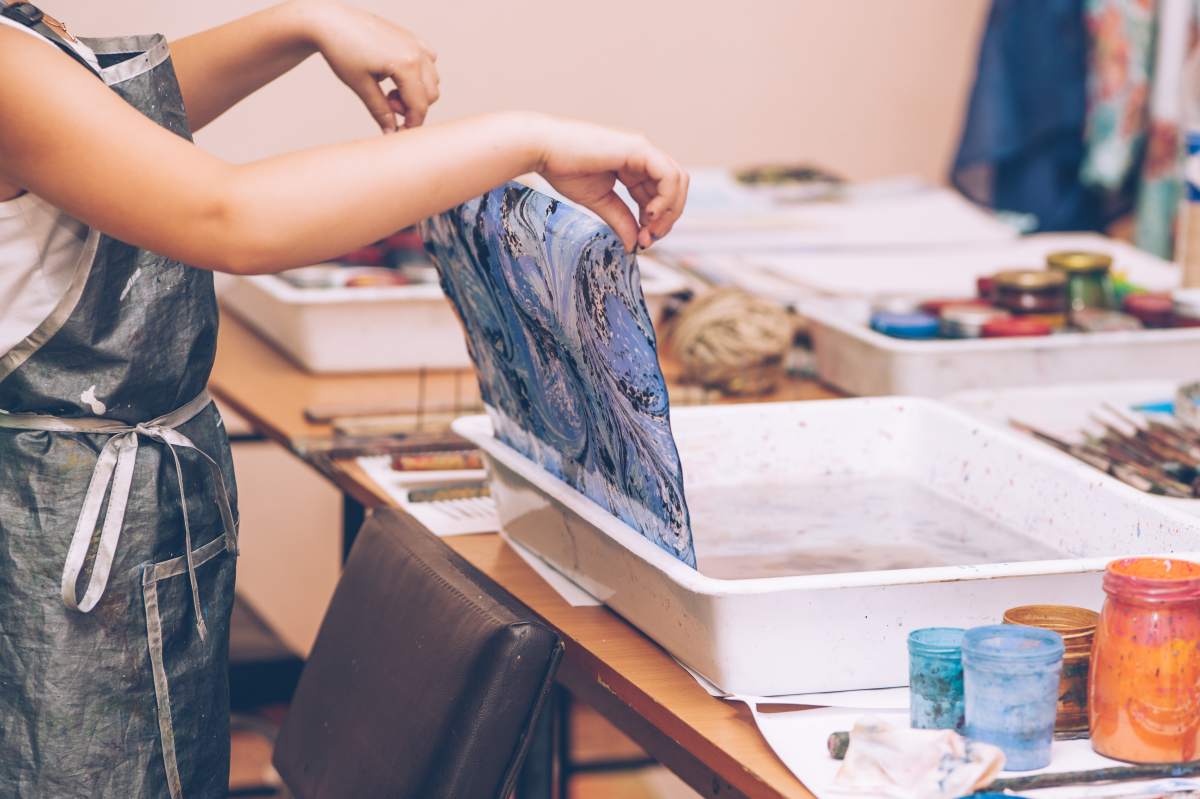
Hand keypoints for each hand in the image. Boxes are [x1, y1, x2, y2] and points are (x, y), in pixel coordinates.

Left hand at [306, 1, 439, 130]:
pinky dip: (419, 73)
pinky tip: (398, 74)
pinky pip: (429, 61)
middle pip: (431, 94)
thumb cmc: (341, 49)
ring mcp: (415, 42)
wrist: (329, 21)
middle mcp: (416, 52)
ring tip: (390, 89)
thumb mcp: (360, 85)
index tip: (399, 132)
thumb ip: (380, 110)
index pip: (420, 105)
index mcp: (406, 64)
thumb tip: (390, 131)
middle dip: (412, 107)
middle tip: (388, 104)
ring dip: (416, 91)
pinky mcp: (410, 37)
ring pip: (432, 79)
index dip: (411, 124)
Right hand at [534, 117, 687, 251]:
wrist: (544, 150)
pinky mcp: (639, 148)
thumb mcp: (599, 202)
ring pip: (678, 181)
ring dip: (669, 211)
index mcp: (634, 167)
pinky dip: (666, 198)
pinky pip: (668, 175)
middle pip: (675, 188)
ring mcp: (643, 150)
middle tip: (648, 239)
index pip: (660, 195)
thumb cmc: (564, 168)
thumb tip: (635, 246)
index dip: (656, 222)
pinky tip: (648, 214)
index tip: (641, 242)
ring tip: (648, 229)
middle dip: (667, 218)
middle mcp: (643, 156)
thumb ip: (620, 220)